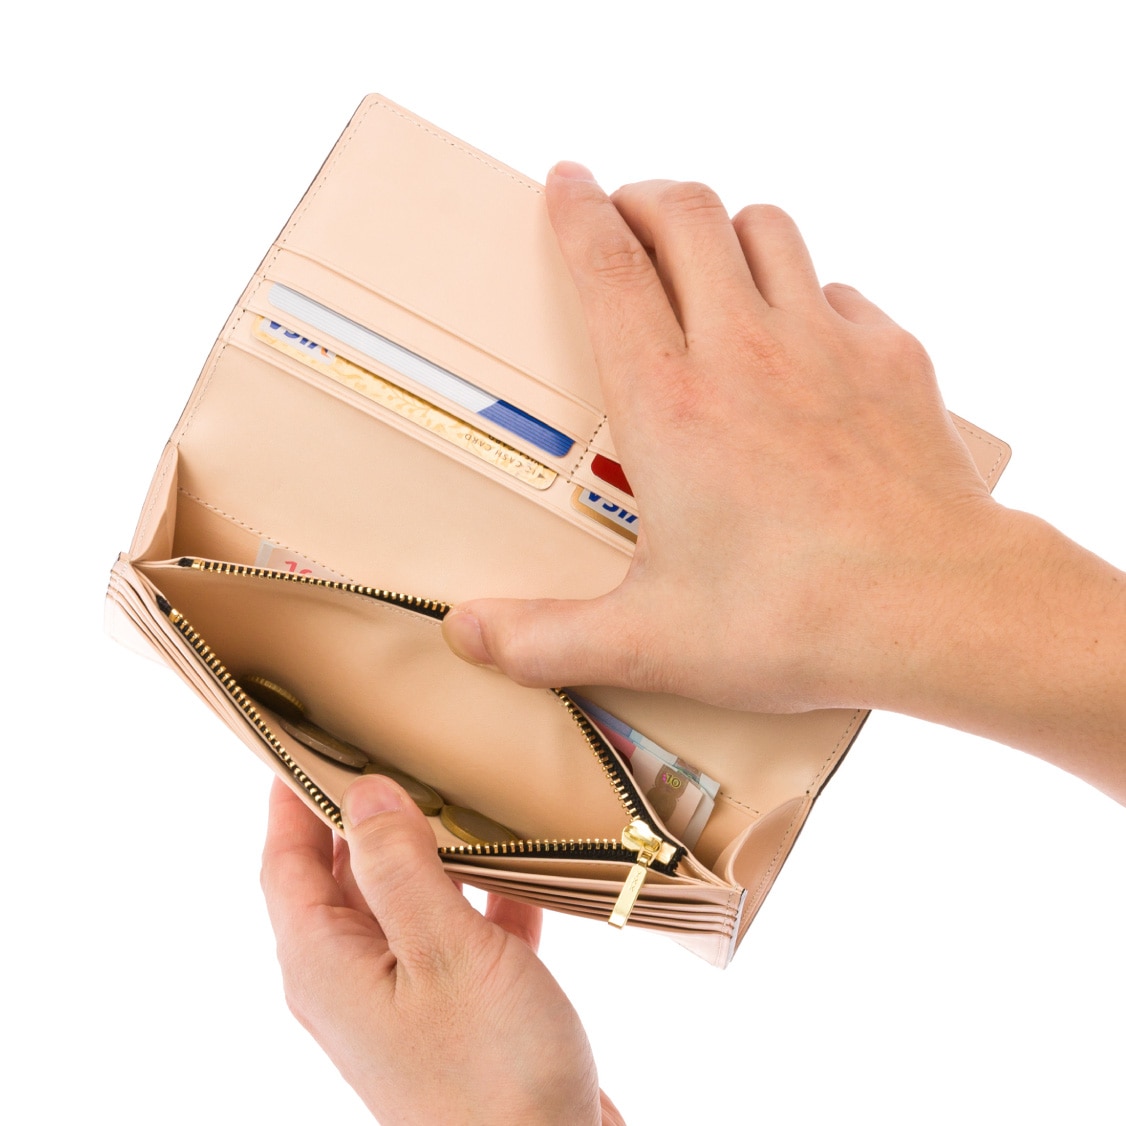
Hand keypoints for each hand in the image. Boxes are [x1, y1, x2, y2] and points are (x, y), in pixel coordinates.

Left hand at [261, 776, 624, 1124]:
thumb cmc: (491, 1076)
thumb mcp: (443, 954)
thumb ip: (400, 869)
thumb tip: (365, 792)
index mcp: (326, 965)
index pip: (285, 862)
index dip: (288, 797)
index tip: (301, 734)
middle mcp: (357, 977)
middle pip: (343, 873)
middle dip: (363, 811)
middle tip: (392, 742)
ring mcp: (412, 993)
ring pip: (408, 897)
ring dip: (432, 846)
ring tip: (460, 783)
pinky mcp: (465, 1007)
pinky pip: (464, 928)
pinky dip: (486, 890)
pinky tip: (523, 859)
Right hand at [443, 166, 998, 714]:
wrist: (940, 610)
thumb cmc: (795, 621)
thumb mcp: (651, 641)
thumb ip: (545, 638)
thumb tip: (468, 633)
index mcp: (669, 405)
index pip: (608, 268)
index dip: (577, 210)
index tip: (564, 181)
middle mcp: (744, 351)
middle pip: (687, 214)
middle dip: (645, 195)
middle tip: (625, 213)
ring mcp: (826, 344)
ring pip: (767, 226)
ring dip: (724, 226)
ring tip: (705, 258)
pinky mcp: (891, 356)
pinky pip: (838, 286)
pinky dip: (805, 289)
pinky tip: (798, 334)